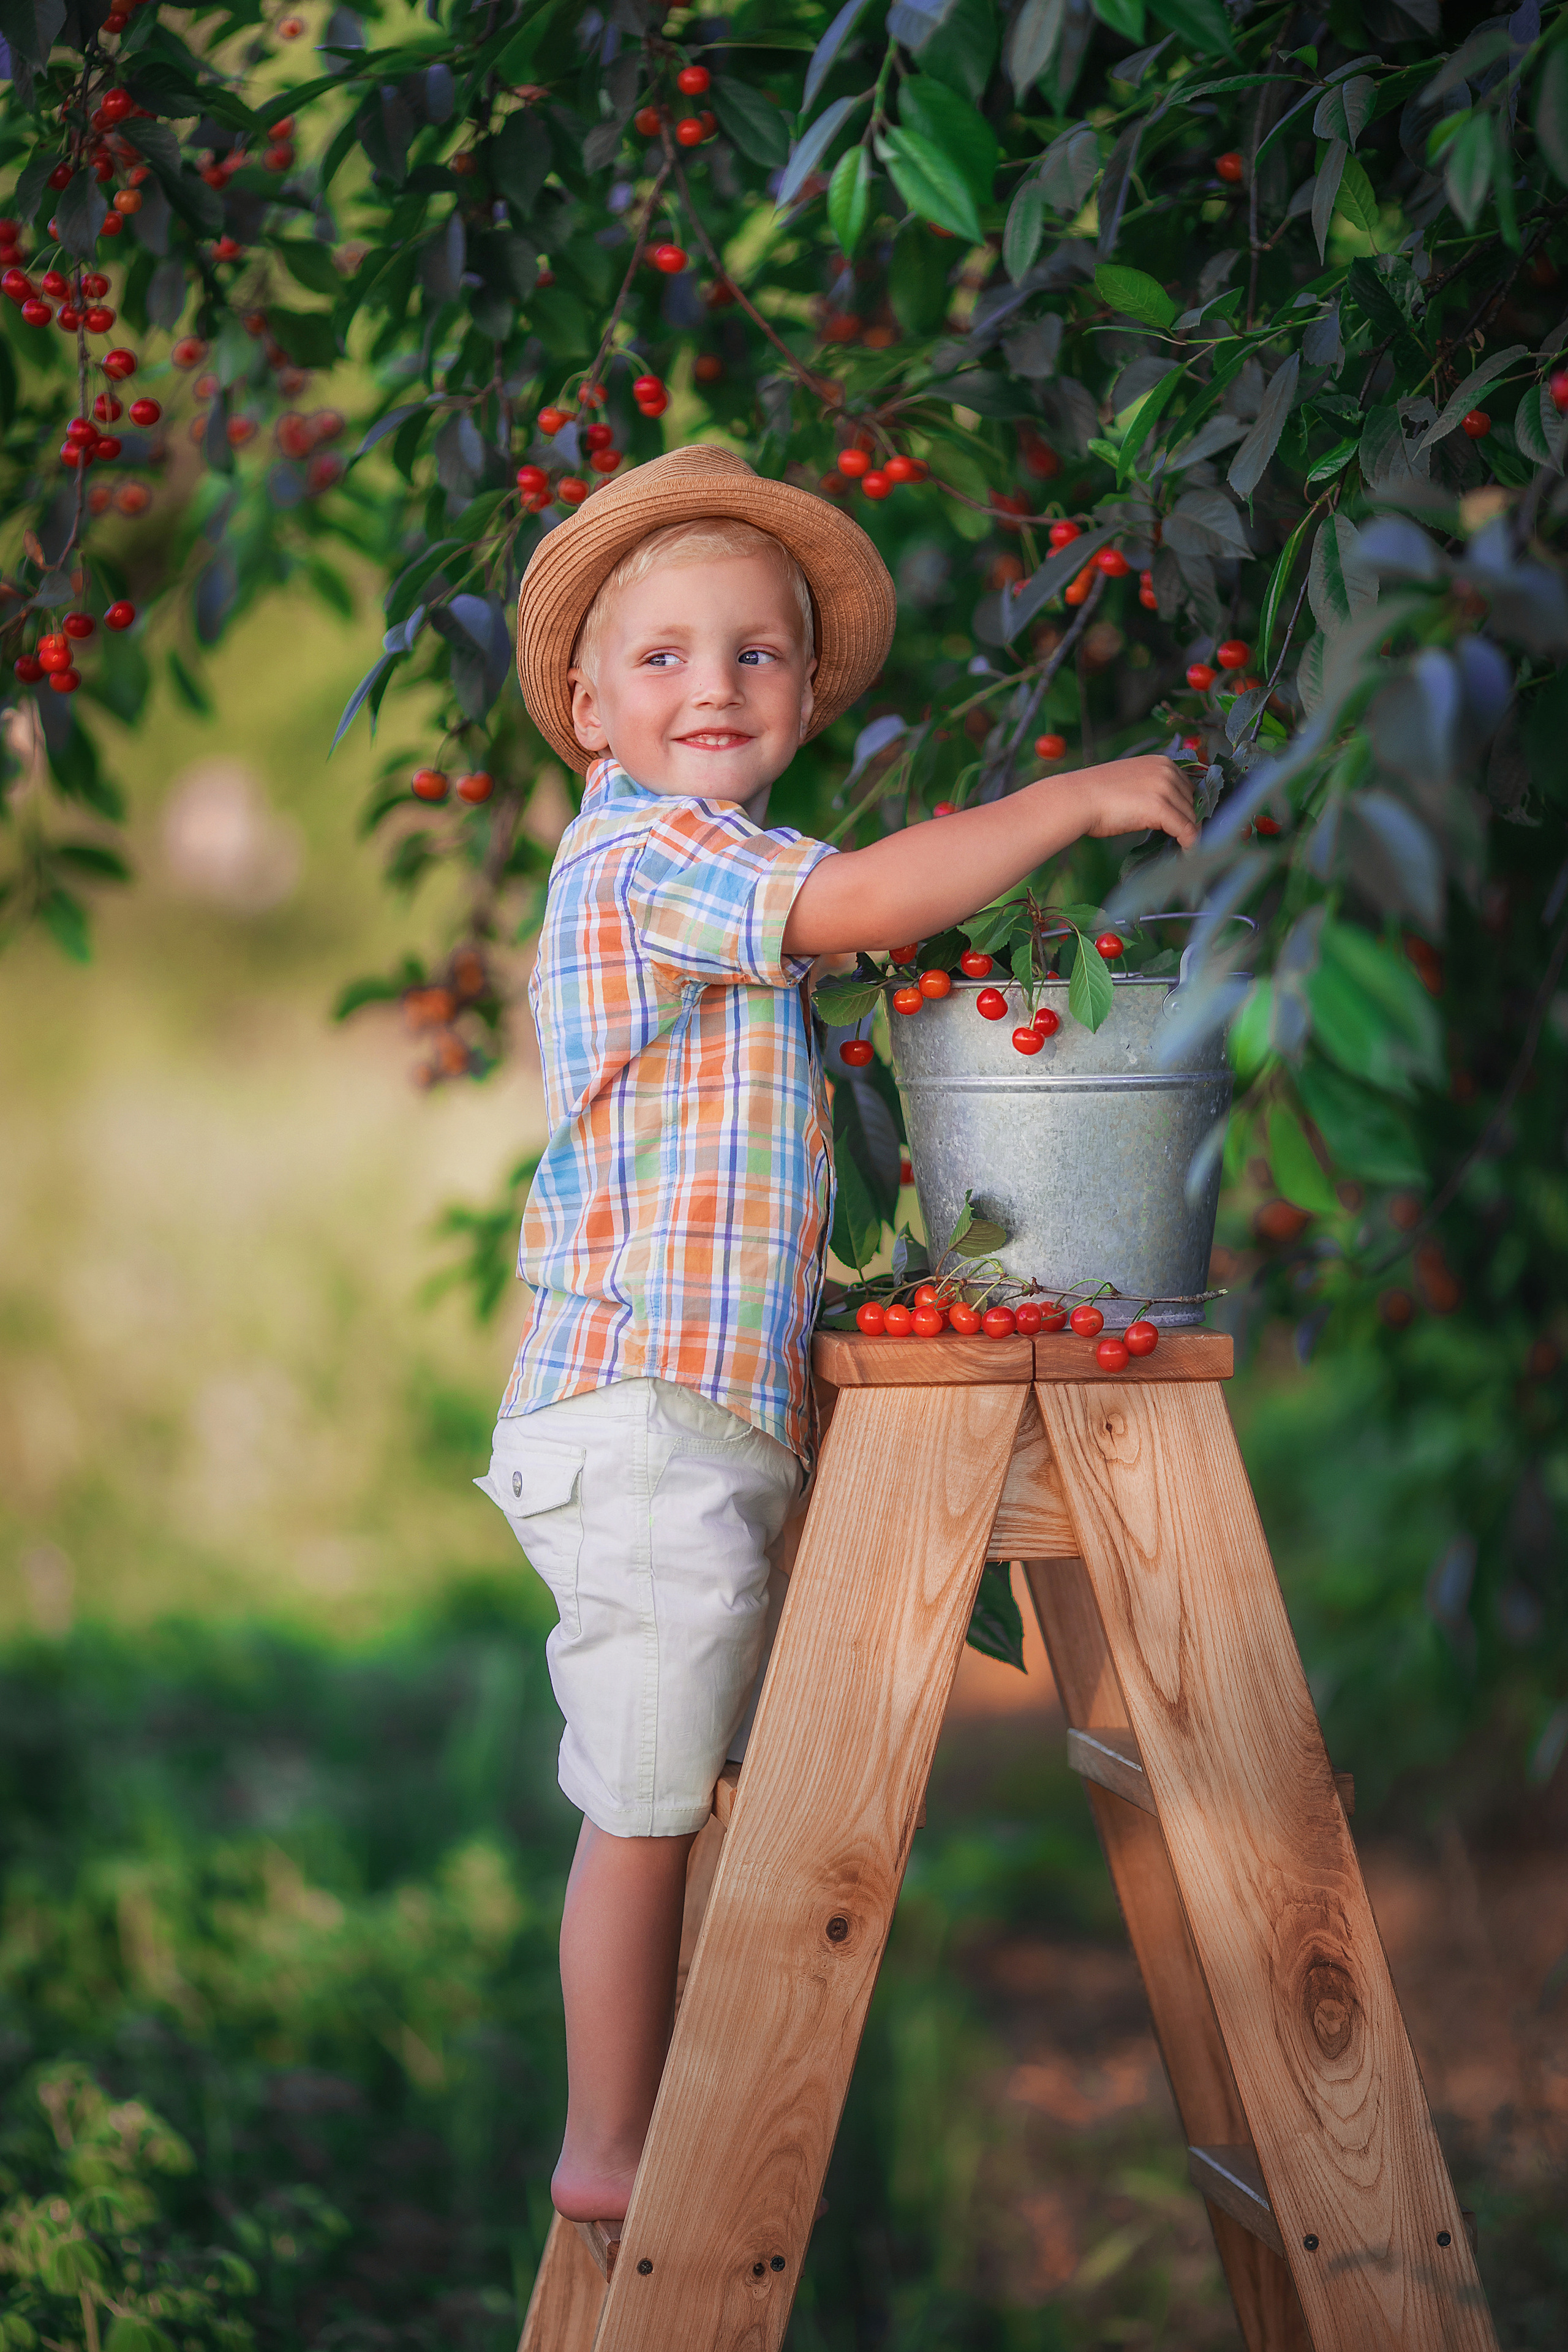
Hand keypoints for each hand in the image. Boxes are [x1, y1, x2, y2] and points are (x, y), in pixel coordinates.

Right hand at [1069, 757, 1199, 849]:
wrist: (1077, 799)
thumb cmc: (1096, 794)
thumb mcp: (1132, 783)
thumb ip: (1152, 790)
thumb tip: (1166, 811)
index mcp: (1162, 762)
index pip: (1188, 788)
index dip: (1187, 809)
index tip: (1184, 825)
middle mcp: (1167, 771)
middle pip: (1191, 803)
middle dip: (1188, 822)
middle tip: (1183, 840)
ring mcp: (1165, 788)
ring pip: (1191, 817)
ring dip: (1190, 835)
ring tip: (1185, 850)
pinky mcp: (1160, 808)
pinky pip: (1186, 830)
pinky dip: (1191, 845)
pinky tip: (1188, 855)